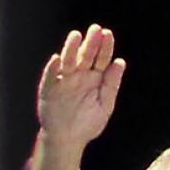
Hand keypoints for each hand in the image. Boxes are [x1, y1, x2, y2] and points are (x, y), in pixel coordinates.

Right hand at [27, 24, 125, 169]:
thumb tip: (120, 62)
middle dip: (90, 43)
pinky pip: (51, 78)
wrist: (68, 140)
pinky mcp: (49, 90)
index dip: (105, 47)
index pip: (101, 59)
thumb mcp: (105, 105)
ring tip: (76, 36)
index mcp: (94, 79)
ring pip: (67, 62)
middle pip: (85, 56)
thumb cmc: (88, 123)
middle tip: (96, 29)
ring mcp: (63, 81)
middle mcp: (79, 76)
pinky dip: (53, 69)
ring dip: (70, 49)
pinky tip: (57, 60)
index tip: (108, 34)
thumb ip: (111, 85)